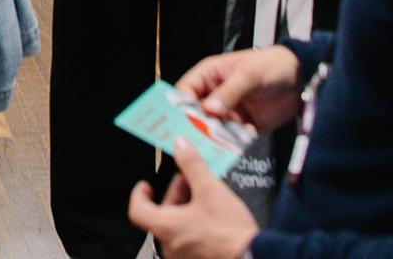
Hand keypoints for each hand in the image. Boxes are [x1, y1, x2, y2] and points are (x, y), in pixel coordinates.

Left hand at [126, 138, 260, 257]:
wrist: (254, 257)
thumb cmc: (229, 231)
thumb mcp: (210, 190)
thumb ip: (192, 165)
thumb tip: (181, 145)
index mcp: (166, 227)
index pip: (137, 211)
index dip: (139, 195)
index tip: (146, 185)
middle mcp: (170, 245)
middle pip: (162, 216)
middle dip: (175, 195)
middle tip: (189, 181)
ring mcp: (184, 256)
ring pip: (176, 227)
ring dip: (186, 208)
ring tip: (204, 194)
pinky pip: (189, 239)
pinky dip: (194, 224)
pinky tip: (212, 214)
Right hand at [177, 45, 303, 131]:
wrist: (302, 79)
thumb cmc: (272, 66)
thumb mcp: (250, 75)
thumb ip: (230, 91)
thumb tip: (209, 109)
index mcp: (209, 77)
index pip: (185, 92)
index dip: (181, 107)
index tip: (183, 123)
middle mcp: (214, 96)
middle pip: (195, 115)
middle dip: (196, 128)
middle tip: (199, 141)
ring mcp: (228, 113)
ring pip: (212, 130)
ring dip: (217, 138)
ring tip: (225, 143)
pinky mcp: (242, 127)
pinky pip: (232, 140)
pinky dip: (235, 143)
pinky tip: (246, 138)